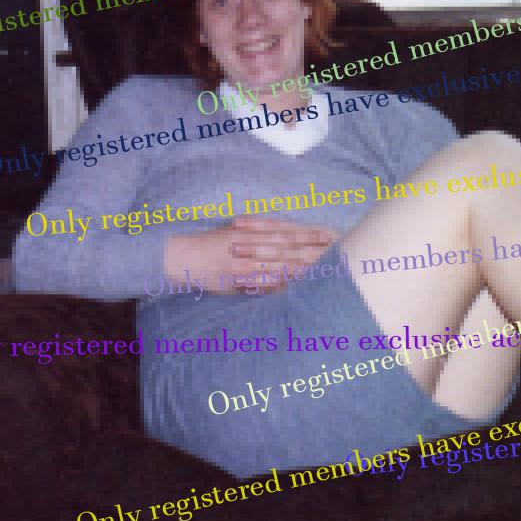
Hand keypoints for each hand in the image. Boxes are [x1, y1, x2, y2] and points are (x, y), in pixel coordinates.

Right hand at [163, 218, 337, 294]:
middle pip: (290, 250)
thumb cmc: (213, 242)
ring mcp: (246, 264)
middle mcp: (253, 246)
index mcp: (255, 232)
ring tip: (324, 273)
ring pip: (280, 268)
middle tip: (336, 254)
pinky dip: (280, 287)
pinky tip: (296, 291)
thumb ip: (263, 230)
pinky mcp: (238, 280)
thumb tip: (287, 230)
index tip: (331, 235)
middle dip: (313, 252)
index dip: (311, 234)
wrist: (184, 256)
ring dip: (302, 271)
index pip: (290, 232)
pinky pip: (263, 285)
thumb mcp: (239, 230)